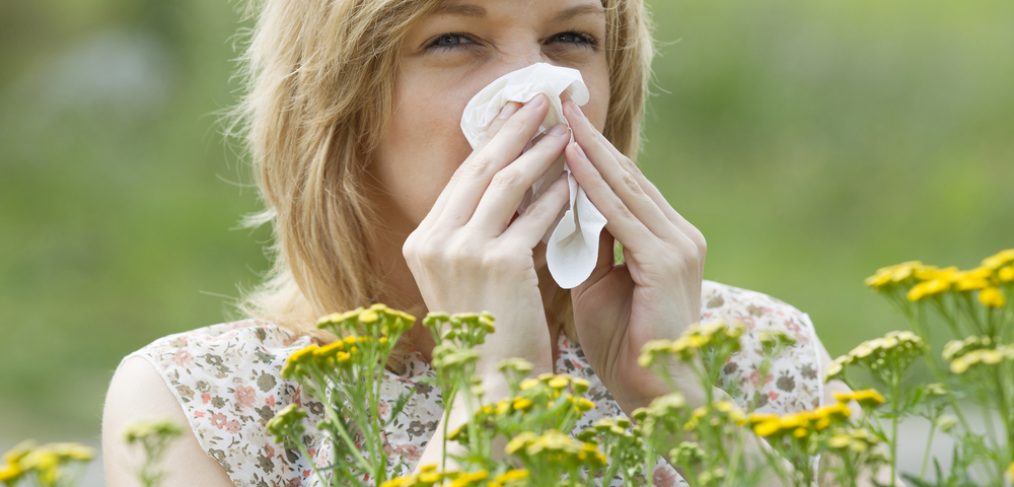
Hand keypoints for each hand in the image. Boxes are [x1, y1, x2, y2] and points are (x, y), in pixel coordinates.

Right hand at [402, 94, 571, 377]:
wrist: (488, 390)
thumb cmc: (487, 339)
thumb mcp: (471, 280)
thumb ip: (483, 236)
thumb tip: (518, 189)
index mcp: (422, 243)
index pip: (462, 178)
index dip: (491, 141)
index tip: (515, 115)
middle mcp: (433, 241)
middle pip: (480, 167)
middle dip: (514, 128)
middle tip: (541, 100)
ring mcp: (462, 250)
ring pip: (507, 182)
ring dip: (540, 151)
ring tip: (567, 130)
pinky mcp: (497, 262)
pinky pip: (534, 215)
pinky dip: (557, 195)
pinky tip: (575, 180)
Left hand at [561, 99, 707, 412]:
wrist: (656, 395)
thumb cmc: (623, 346)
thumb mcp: (599, 286)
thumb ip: (588, 247)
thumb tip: (560, 213)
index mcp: (665, 239)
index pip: (624, 186)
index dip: (591, 153)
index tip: (559, 123)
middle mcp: (678, 234)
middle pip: (627, 175)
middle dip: (589, 138)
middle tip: (558, 101)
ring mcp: (677, 245)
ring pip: (625, 187)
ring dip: (589, 151)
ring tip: (560, 117)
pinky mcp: (666, 261)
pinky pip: (623, 216)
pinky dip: (595, 187)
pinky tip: (571, 161)